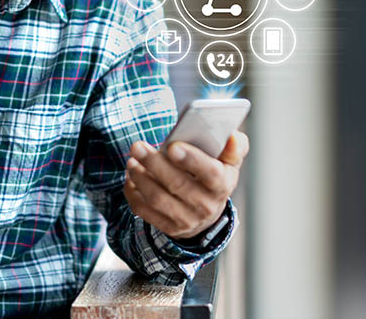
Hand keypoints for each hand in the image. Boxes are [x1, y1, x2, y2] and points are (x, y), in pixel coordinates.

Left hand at [124, 131, 248, 239]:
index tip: (173, 146)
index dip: (192, 160)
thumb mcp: (230, 160)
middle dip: (155, 163)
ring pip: (158, 198)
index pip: (210, 173)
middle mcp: (206, 206)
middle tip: (138, 146)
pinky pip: (145, 211)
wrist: (207, 209)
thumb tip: (231, 137)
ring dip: (141, 178)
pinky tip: (131, 176)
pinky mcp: (169, 227)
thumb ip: (234, 146)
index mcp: (223, 185)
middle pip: (178, 184)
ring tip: (132, 160)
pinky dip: (133, 193)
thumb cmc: (216, 174)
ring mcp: (187, 219)